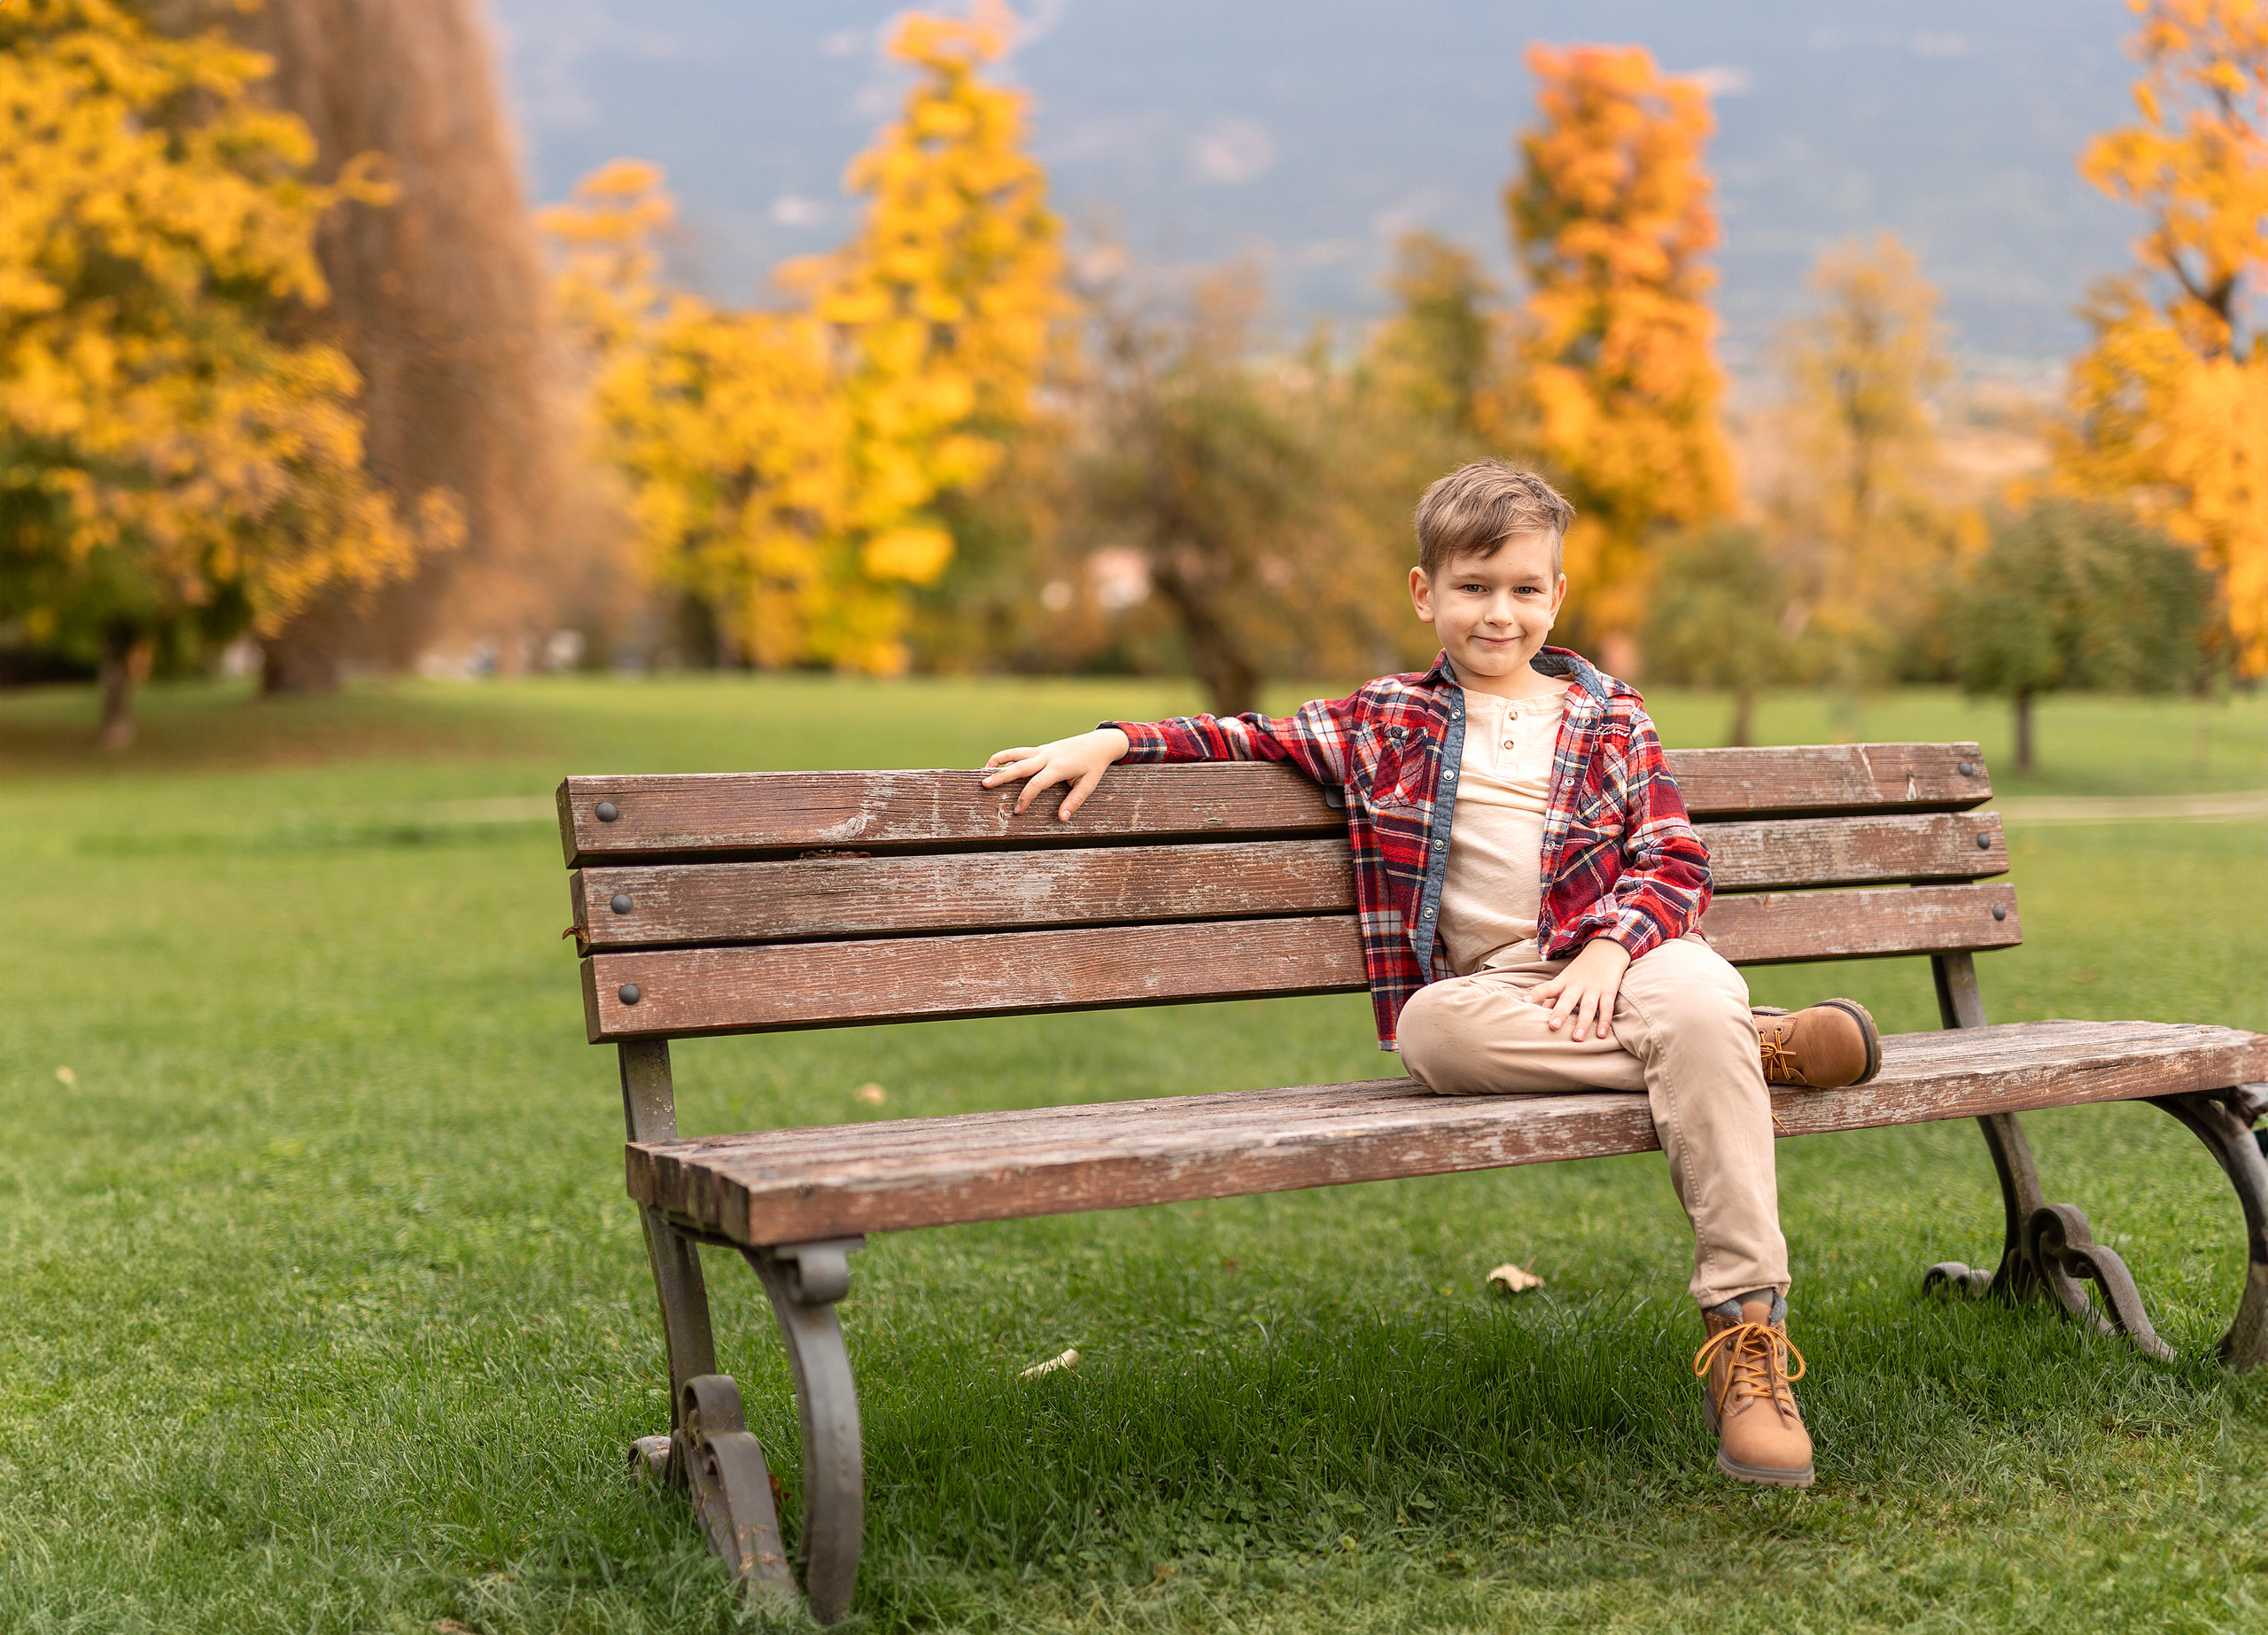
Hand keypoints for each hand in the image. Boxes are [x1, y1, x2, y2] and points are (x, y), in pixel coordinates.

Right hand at [981, 728, 1130, 820]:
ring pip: (1015, 754)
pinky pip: (1019, 752)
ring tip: (983, 772)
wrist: (1097, 743)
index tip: (1018, 811)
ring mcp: (1042, 751)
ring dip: (998, 761)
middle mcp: (1047, 756)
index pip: (1037, 783)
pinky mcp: (1040, 750)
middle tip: (985, 785)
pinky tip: (995, 765)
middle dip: (1002, 777)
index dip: (1026, 797)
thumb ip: (1074, 801)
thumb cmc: (1093, 766)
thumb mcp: (1088, 785)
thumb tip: (1062, 819)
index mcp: (1059, 767)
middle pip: (1020, 766)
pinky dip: (1006, 757)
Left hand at [1528, 939, 1632, 1042]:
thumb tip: (1537, 1014)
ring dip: (1583, 1023)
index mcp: (1562, 982)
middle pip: (1567, 1000)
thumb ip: (1552, 999)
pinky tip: (1601, 1035)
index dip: (1535, 994)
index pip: (1546, 988)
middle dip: (1560, 1013)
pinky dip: (1604, 1022)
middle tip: (1554, 1026)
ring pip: (1588, 1007)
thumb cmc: (1580, 971)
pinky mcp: (1608, 992)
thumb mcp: (1564, 981)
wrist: (1606, 950)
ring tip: (1577, 1038)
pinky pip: (1607, 1009)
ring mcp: (1593, 989)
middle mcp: (1577, 985)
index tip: (1524, 1001)